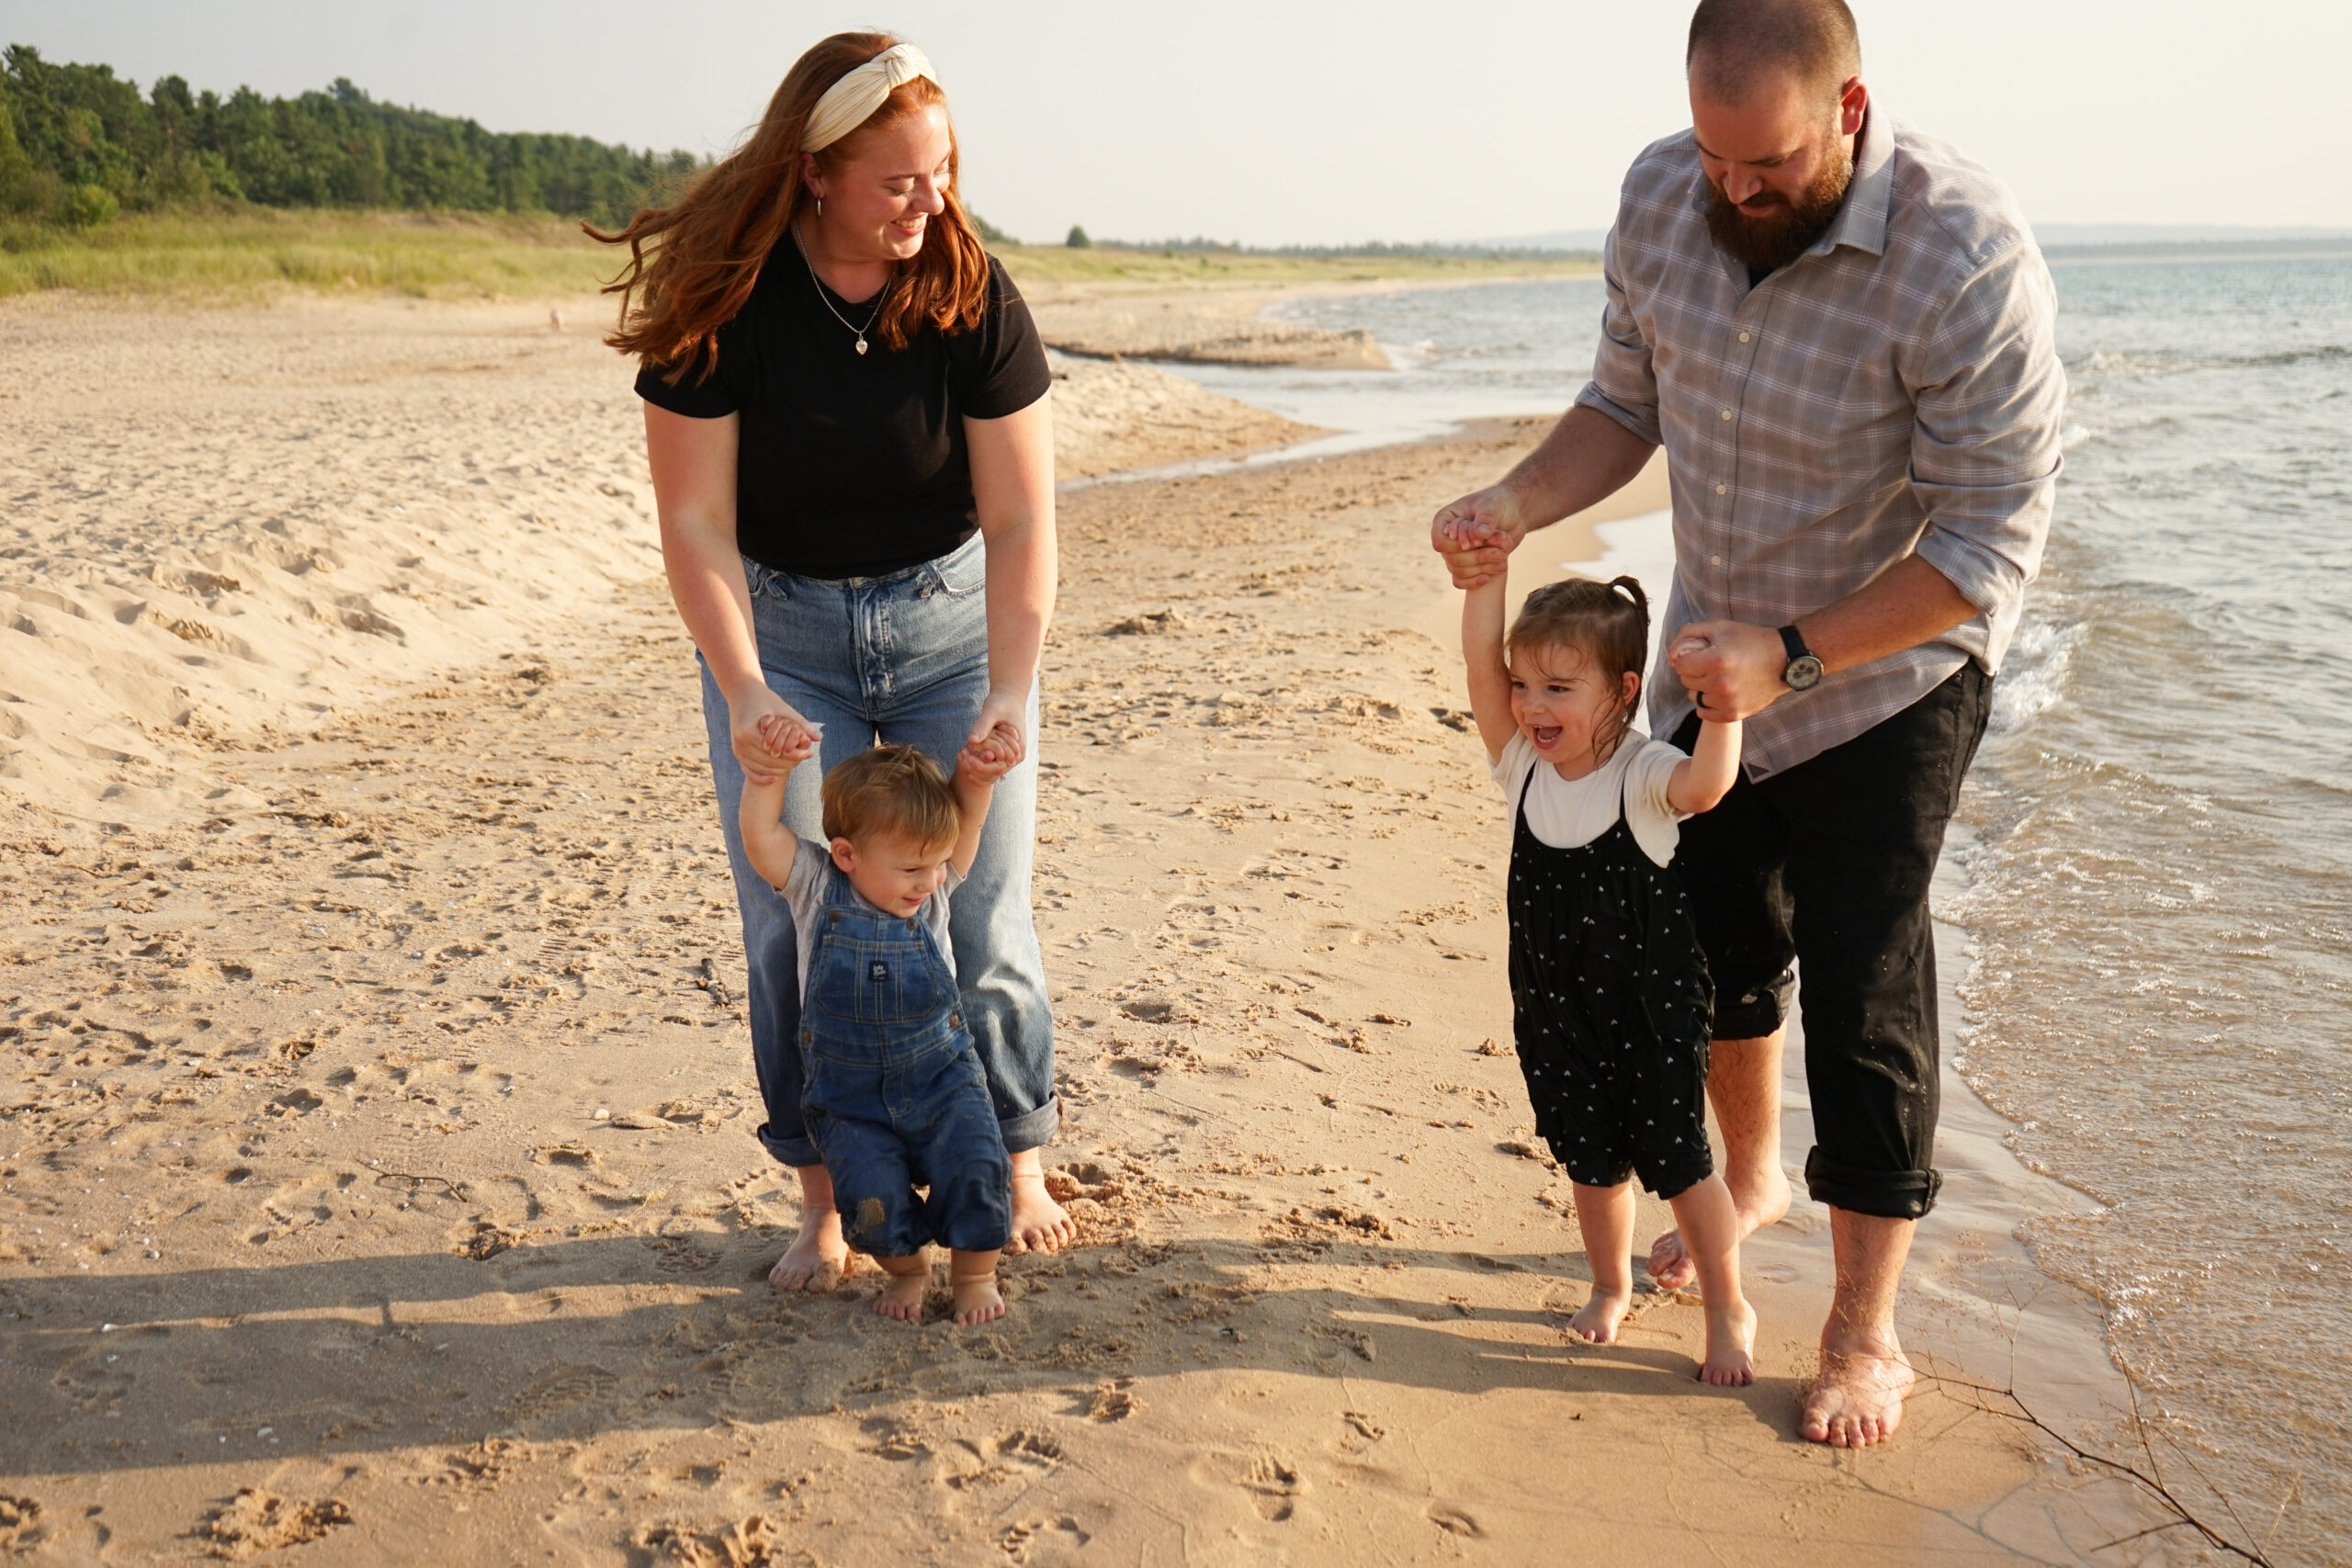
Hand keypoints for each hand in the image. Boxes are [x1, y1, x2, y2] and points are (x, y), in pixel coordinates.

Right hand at [728, 684, 817, 784]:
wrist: (742, 694)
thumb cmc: (765, 700)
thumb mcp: (784, 710)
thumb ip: (800, 724)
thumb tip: (819, 738)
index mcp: (748, 732)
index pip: (775, 751)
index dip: (794, 754)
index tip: (809, 753)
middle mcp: (740, 743)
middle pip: (769, 762)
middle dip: (789, 762)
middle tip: (805, 758)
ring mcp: (736, 749)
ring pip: (761, 768)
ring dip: (779, 769)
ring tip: (796, 763)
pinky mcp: (737, 753)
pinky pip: (749, 771)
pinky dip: (762, 777)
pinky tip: (776, 778)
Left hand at [967, 688, 1026, 771]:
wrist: (1008, 698)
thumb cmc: (1002, 702)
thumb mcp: (992, 711)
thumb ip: (983, 726)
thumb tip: (971, 740)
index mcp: (1018, 750)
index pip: (998, 768)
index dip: (980, 766)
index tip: (964, 758)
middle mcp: (1015, 757)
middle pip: (993, 773)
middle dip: (975, 767)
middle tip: (959, 756)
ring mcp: (1009, 757)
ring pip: (990, 771)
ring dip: (974, 765)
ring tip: (960, 755)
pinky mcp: (1002, 753)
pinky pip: (988, 763)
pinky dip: (976, 760)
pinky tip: (964, 754)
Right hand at [1430, 484, 1527, 589]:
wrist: (1513, 515)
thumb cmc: (1499, 504)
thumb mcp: (1493, 506)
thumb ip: (1486, 518)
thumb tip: (1479, 534)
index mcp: (1445, 519)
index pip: (1441, 541)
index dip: (1457, 546)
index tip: (1478, 541)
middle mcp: (1447, 538)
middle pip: (1451, 559)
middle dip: (1477, 557)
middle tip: (1500, 552)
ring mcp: (1455, 552)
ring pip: (1459, 571)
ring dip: (1482, 567)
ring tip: (1503, 558)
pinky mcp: (1466, 564)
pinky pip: (1460, 581)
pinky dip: (1473, 582)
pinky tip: (1488, 577)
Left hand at [1669, 620, 1789, 721]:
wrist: (1784, 660)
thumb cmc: (1750, 640)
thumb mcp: (1720, 627)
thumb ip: (1690, 633)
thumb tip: (1670, 652)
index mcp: (1716, 660)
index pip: (1680, 665)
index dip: (1687, 657)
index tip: (1700, 654)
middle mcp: (1721, 683)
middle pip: (1686, 680)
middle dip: (1694, 671)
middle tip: (1712, 664)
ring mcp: (1728, 701)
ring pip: (1695, 696)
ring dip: (1701, 687)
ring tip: (1719, 677)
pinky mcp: (1734, 714)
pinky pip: (1704, 713)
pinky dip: (1708, 704)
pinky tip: (1720, 692)